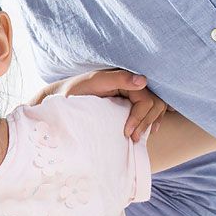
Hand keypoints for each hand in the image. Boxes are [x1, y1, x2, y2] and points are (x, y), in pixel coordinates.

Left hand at [31, 69, 167, 139]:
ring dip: (150, 122)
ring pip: (155, 107)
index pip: (146, 99)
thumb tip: (143, 81)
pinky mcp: (127, 101)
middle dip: (146, 122)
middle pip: (154, 104)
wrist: (61, 96)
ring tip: (139, 136)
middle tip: (133, 138)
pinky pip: (148, 110)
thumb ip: (118, 79)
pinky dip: (151, 119)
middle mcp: (130, 84)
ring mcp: (130, 93)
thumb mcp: (94, 82)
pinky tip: (148, 130)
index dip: (139, 117)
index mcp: (124, 78)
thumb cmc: (74, 90)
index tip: (127, 132)